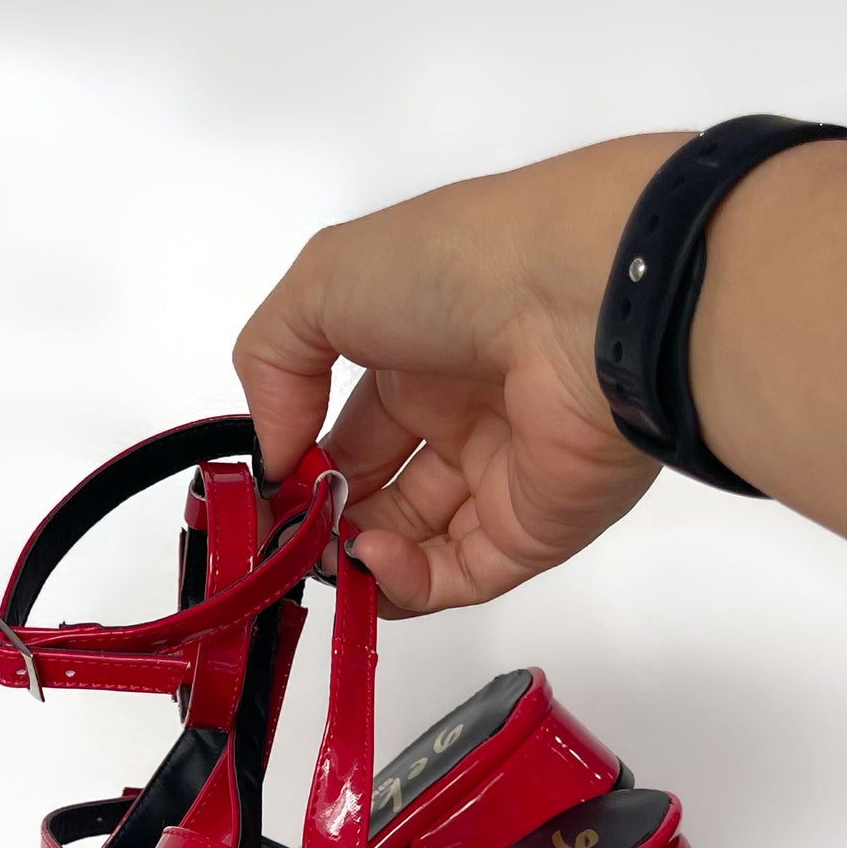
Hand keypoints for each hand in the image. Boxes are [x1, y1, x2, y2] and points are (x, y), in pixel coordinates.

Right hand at [233, 134, 691, 614]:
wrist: (583, 298)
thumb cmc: (459, 265)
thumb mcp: (324, 282)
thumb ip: (272, 366)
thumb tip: (275, 458)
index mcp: (414, 348)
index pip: (346, 429)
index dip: (299, 465)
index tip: (263, 493)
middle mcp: (460, 411)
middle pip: (375, 494)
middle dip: (321, 521)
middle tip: (284, 535)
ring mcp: (498, 475)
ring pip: (412, 546)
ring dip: (356, 557)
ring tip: (328, 548)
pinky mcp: (533, 530)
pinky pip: (457, 576)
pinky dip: (405, 582)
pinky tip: (372, 553)